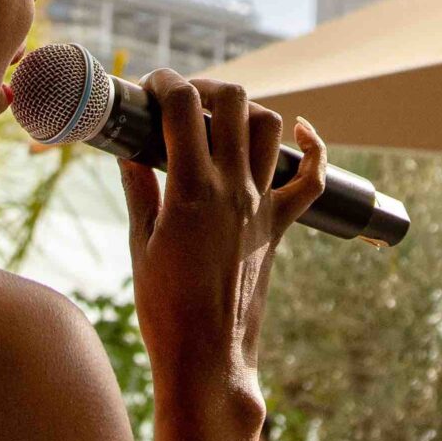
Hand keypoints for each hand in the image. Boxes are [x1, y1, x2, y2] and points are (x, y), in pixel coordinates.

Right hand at [122, 73, 327, 407]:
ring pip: (271, 127)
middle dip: (205, 86)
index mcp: (191, 191)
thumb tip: (128, 151)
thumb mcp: (139, 243)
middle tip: (182, 100)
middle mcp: (234, 189)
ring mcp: (262, 206)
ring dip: (247, 111)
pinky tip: (302, 131)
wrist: (209, 358)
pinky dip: (313, 147)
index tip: (149, 87)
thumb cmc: (165, 310)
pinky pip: (312, 177)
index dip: (165, 82)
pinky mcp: (280, 227)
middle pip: (232, 101)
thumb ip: (138, 189)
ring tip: (221, 120)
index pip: (183, 106)